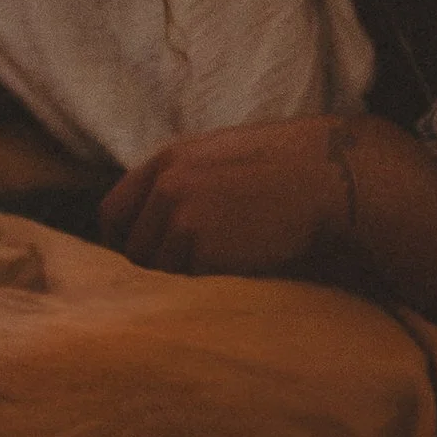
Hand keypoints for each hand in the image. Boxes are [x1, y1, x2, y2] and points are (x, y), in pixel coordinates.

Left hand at [96, 118, 349, 275]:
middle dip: (157, 261)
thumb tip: (151, 219)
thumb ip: (178, 181)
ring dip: (186, 272)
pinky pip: (189, 279)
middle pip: (134, 248)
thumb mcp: (216, 156)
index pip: (112, 211)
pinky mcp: (201, 248)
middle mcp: (166, 187)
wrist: (323, 178)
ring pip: (161, 269)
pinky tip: (238, 261)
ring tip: (225, 255)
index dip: (124, 238)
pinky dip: (208, 279)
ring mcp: (181, 218)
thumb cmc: (280, 169)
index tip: (142, 254)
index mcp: (167, 161)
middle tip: (195, 262)